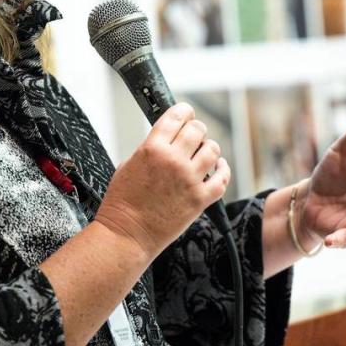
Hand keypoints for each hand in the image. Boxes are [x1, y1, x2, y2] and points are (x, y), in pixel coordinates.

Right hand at [94, 103, 229, 258]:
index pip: (176, 116)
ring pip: (212, 150)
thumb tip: (166, 138)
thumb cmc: (122, 202)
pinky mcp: (200, 199)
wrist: (127, 234)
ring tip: (203, 153)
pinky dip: (223, 170)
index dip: (184, 111)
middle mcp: (173, 160)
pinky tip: (218, 167)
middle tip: (194, 135)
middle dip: (196, 129)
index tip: (186, 113)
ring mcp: (189, 180)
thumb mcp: (128, 163)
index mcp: (152, 148)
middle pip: (197, 130)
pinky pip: (222, 178)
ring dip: (209, 148)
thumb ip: (150, 148)